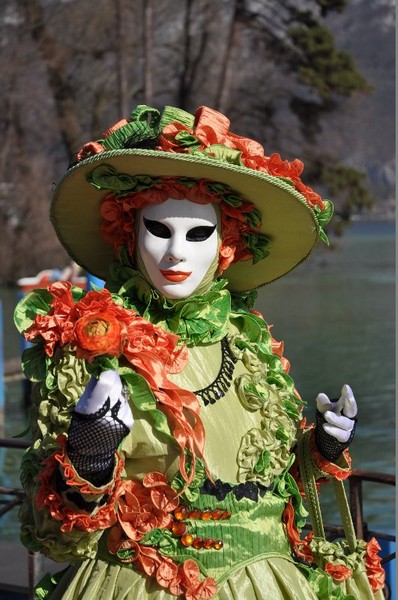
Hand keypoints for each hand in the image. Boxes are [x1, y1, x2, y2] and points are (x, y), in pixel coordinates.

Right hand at [67, 370, 133, 485]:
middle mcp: (113, 409)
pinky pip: (126, 405)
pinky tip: (113, 411)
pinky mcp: (130, 421)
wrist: (92, 451)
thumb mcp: (82, 404)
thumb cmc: (82, 425)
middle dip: (112, 379)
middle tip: (106, 380)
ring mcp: (124, 415)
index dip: (107, 371)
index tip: (105, 368)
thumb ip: (93, 387)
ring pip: (123, 394)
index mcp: (97, 405)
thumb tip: (101, 370)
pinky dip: (120, 404)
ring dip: (117, 393)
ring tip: (108, 401)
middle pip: (117, 384)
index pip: (108, 380)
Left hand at [316, 384, 356, 442]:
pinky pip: (341, 434)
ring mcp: (348, 428)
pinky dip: (334, 430)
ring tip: (326, 415)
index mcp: (346, 407)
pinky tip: (325, 426)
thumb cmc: (329, 416)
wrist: (327, 435)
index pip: (348, 400)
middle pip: (352, 410)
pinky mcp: (344, 437)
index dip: (348, 394)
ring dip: (336, 419)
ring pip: (345, 423)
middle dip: (349, 403)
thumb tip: (321, 396)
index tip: (346, 387)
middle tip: (345, 397)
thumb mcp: (324, 409)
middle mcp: (349, 417)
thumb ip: (323, 404)